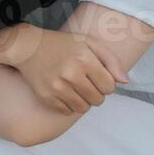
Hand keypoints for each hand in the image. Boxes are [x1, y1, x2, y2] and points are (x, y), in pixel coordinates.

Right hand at [6, 28, 128, 114]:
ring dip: (84, 101)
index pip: (109, 86)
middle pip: (97, 100)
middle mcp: (70, 74)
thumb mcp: (89, 42)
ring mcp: (57, 87)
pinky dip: (69, 105)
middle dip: (96, 93)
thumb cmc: (62, 44)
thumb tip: (125, 82)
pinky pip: (67, 112)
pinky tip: (65, 92)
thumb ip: (111, 60)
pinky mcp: (46, 97)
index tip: (98, 77)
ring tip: (77, 89)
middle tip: (87, 83)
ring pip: (83, 108)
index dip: (107, 83)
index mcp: (84, 59)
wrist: (28, 48)